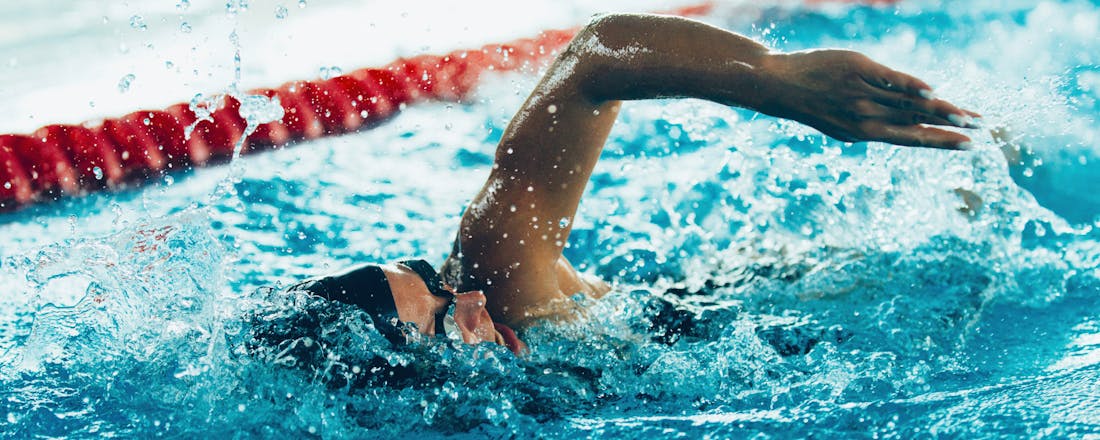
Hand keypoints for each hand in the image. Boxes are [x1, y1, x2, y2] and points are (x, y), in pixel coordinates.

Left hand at [763, 49, 979, 148]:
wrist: (780, 86)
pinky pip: (891, 81)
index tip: (967, 146)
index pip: (911, 138)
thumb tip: (903, 130)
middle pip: (917, 121)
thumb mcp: (843, 123)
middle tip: (980, 130)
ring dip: (941, 110)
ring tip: (967, 115)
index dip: (940, 142)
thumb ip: (873, 126)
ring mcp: (863, 95)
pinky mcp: (859, 71)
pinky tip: (932, 92)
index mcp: (864, 133)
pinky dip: (911, 87)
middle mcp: (866, 117)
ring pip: (909, 104)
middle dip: (951, 126)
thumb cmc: (815, 103)